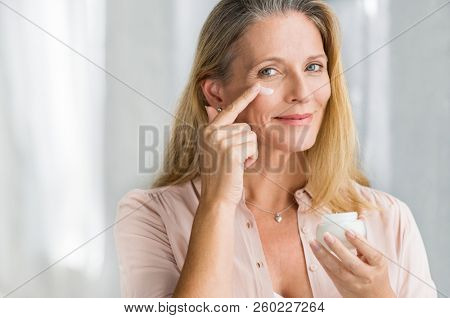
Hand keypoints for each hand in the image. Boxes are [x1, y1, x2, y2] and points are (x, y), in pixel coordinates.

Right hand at [198, 83, 260, 206]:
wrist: (216, 197)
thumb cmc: (218, 175)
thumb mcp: (213, 149)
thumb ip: (216, 129)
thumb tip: (210, 108)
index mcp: (207, 130)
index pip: (229, 109)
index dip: (244, 97)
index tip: (258, 85)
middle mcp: (211, 132)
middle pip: (244, 126)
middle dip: (246, 143)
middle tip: (234, 160)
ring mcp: (220, 140)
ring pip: (250, 135)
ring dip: (249, 151)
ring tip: (236, 163)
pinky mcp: (231, 150)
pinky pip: (252, 146)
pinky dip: (251, 157)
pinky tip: (239, 167)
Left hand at [309, 216, 395, 297]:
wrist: (375, 298)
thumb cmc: (374, 271)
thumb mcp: (375, 258)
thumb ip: (365, 239)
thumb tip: (360, 215)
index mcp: (378, 265)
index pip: (371, 253)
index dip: (360, 242)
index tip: (347, 230)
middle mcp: (366, 275)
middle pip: (351, 263)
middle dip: (337, 248)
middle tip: (326, 235)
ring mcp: (353, 283)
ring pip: (337, 269)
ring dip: (323, 255)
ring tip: (313, 242)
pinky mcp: (342, 286)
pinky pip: (330, 273)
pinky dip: (322, 261)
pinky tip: (315, 250)